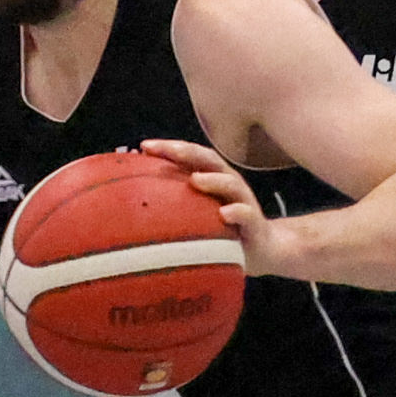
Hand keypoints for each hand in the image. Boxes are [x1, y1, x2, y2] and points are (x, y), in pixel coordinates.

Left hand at [138, 137, 287, 275]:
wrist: (263, 249)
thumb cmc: (220, 229)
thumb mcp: (195, 214)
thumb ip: (173, 203)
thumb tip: (132, 201)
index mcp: (211, 179)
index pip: (190, 156)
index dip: (169, 148)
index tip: (143, 146)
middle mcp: (228, 184)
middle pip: (209, 162)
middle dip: (188, 153)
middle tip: (167, 150)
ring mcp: (243, 202)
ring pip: (230, 184)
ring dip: (213, 180)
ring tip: (194, 179)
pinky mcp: (254, 224)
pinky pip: (247, 216)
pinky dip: (237, 213)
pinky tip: (224, 214)